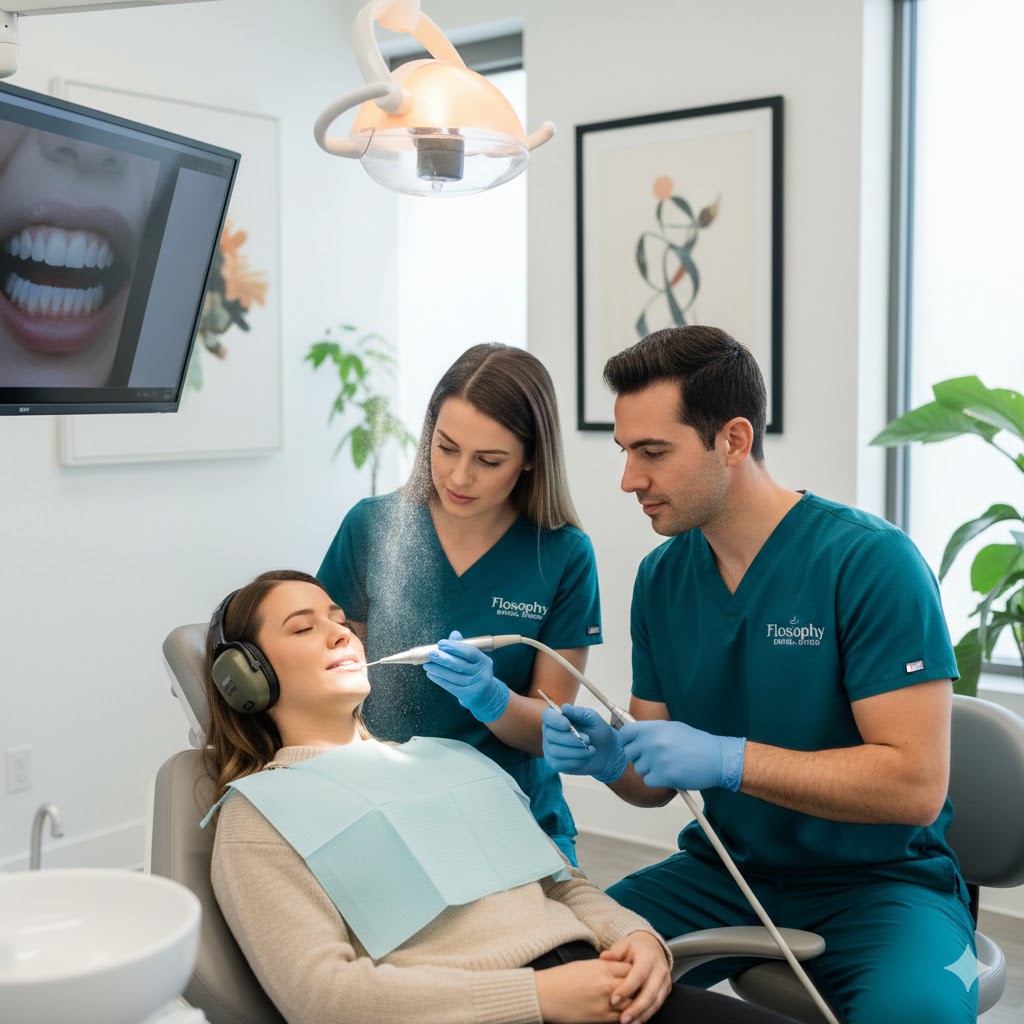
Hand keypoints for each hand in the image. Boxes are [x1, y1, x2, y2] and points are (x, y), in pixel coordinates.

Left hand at [422, 631, 510, 722]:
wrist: (484, 695)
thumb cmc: (475, 672)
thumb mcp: (473, 660)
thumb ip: (463, 647)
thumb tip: (454, 634)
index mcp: (484, 661)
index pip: (470, 652)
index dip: (455, 647)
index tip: (440, 643)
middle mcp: (481, 673)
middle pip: (460, 665)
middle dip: (443, 658)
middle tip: (430, 653)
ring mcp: (474, 685)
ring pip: (453, 676)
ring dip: (437, 670)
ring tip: (426, 664)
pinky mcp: (467, 695)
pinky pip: (450, 686)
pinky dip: (439, 679)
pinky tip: (431, 674)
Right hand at [534, 958, 630, 1023]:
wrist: (545, 995)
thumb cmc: (562, 978)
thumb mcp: (585, 965)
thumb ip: (604, 968)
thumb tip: (617, 971)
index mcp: (603, 968)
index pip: (631, 969)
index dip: (634, 972)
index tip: (635, 974)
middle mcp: (607, 985)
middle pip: (635, 987)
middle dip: (638, 988)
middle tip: (639, 989)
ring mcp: (605, 1003)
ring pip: (631, 1005)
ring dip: (633, 1004)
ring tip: (634, 1003)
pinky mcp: (600, 1019)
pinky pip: (621, 1019)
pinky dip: (626, 1017)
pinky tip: (626, 1015)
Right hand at [542, 704, 627, 783]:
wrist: (607, 753)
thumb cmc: (598, 732)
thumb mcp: (593, 719)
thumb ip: (580, 713)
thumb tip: (564, 707)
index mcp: (558, 718)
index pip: (547, 715)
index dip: (554, 720)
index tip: (567, 725)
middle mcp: (550, 732)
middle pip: (550, 735)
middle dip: (570, 739)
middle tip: (588, 739)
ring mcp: (550, 749)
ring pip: (555, 751)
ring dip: (576, 751)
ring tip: (591, 750)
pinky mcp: (555, 763)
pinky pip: (560, 764)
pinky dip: (576, 761)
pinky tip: (586, 758)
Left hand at [600, 931, 671, 1023]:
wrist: (651, 947)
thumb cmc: (633, 948)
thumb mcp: (623, 945)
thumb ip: (614, 953)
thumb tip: (603, 957)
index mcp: (648, 957)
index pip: (638, 975)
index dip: (626, 989)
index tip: (613, 1000)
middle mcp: (659, 969)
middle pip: (649, 992)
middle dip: (636, 1008)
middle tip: (622, 1019)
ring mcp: (665, 980)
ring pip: (655, 1002)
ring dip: (642, 1015)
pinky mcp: (666, 990)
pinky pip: (658, 1005)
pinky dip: (647, 1015)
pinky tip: (636, 1022)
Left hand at [618, 719, 745, 791]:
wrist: (717, 758)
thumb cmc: (697, 743)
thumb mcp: (672, 728)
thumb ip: (651, 731)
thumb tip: (634, 735)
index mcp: (654, 728)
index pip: (625, 734)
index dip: (625, 741)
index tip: (630, 746)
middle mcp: (653, 741)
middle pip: (629, 753)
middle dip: (639, 758)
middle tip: (654, 758)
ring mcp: (658, 758)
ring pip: (639, 769)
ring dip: (650, 770)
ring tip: (667, 765)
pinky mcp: (664, 775)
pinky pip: (648, 781)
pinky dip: (657, 781)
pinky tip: (670, 774)